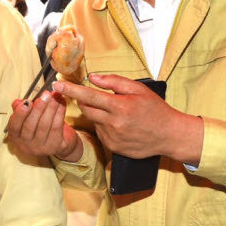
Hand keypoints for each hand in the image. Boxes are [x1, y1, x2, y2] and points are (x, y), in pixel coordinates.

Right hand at [6, 92, 81, 161]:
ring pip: (44, 125)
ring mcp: (41, 148)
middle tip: (45, 94)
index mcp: (16, 138)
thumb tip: (17, 102)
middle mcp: (26, 146)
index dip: (19, 114)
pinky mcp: (55, 147)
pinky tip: (62, 103)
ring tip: (54, 96)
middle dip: (38, 108)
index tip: (27, 101)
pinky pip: (56, 127)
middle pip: (30, 125)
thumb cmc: (40, 128)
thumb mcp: (28, 119)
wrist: (60, 143)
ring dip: (50, 108)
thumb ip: (21, 110)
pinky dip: (59, 113)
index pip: (14, 126)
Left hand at [54, 74, 202, 163]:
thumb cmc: (155, 109)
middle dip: (84, 101)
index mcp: (120, 106)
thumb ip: (114, 81)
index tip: (56, 84)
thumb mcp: (139, 89)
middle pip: (86, 109)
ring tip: (117, 113)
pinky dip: (104, 126)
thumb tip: (92, 77)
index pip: (88, 96)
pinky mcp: (112, 147)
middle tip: (94, 96)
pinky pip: (100, 132)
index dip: (70, 90)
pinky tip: (120, 125)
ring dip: (98, 114)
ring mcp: (112, 137)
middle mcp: (114, 123)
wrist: (170, 135)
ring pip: (93, 121)